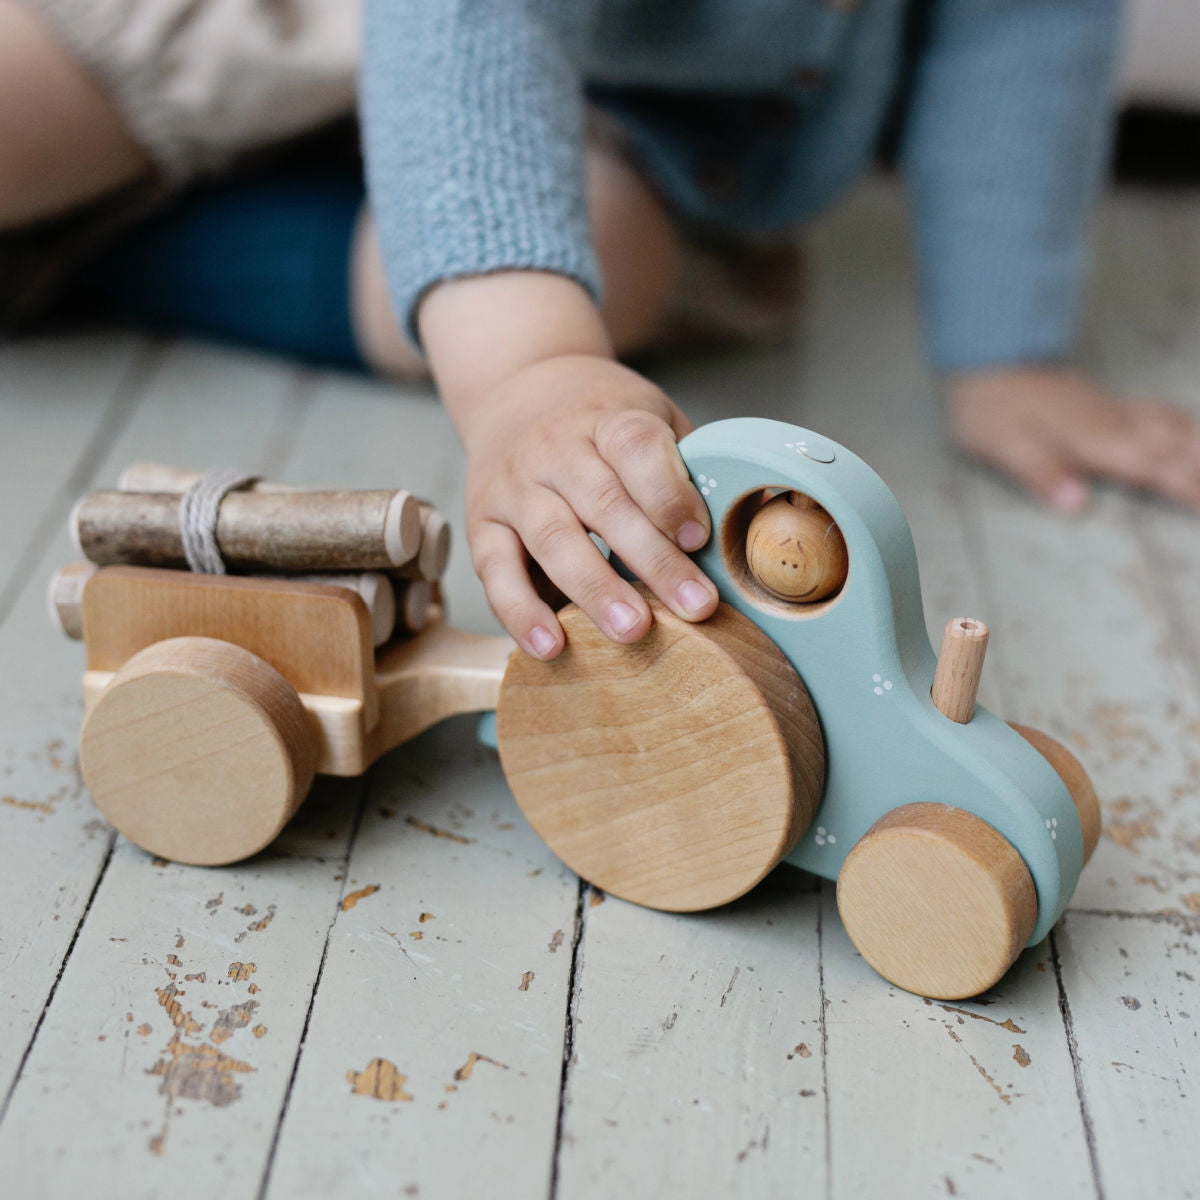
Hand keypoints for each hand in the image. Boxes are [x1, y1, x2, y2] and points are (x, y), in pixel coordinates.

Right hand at [459, 353, 718, 658]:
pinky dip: (520, 612)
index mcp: (606, 419)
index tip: (699, 537)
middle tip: (694, 607)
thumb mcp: (647, 415)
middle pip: (604, 503)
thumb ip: (683, 464)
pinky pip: (496, 572)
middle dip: (651, 560)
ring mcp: (514, 487)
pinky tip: (551, 646)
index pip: (637, 449)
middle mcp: (554, 450)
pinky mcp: (481, 523)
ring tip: (633, 632)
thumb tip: (742, 530)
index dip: (669, 492)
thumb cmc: (600, 421)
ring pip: (553, 539)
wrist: (515, 391)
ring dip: (594, 589)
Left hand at [947, 367, 1199, 513]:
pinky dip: (1188, 427)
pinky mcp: (1110, 403)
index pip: (1153, 468)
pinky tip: (1193, 434)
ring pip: (1176, 427)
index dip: (1189, 488)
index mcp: (1094, 439)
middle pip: (1177, 448)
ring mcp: (1116, 410)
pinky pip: (1163, 413)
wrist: (991, 357)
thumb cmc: (993, 406)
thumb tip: (1076, 505)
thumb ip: (1043, 475)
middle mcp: (1115, 422)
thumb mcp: (1005, 446)